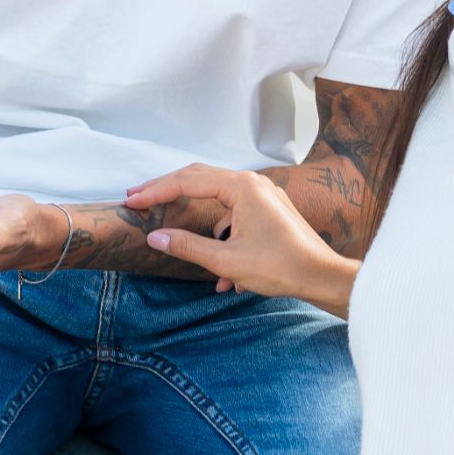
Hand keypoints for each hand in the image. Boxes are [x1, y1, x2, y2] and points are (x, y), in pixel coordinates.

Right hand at [124, 165, 357, 313]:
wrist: (321, 276)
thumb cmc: (279, 266)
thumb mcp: (227, 260)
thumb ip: (188, 246)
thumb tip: (155, 236)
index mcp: (241, 187)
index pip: (188, 181)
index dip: (156, 191)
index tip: (131, 200)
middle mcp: (252, 183)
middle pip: (200, 179)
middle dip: (169, 190)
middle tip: (138, 197)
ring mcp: (262, 194)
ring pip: (217, 197)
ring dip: (196, 218)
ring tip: (171, 230)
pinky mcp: (269, 209)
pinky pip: (235, 213)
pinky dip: (221, 234)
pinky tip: (223, 275)